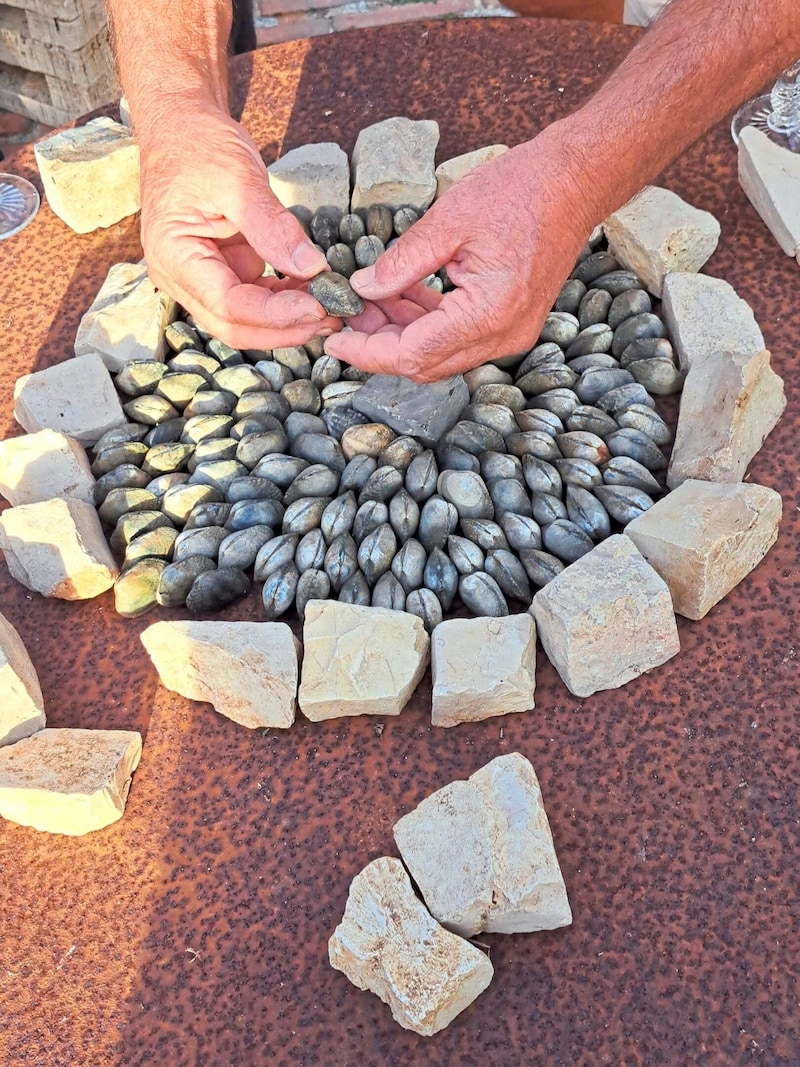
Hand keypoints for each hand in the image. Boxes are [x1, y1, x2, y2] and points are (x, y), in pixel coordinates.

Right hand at [138, 104, 340, 349]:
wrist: (183, 126)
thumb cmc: (199, 143)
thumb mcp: (238, 178)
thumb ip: (273, 226)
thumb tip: (312, 268)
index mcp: (174, 256)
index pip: (228, 306)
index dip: (276, 315)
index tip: (320, 307)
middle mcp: (180, 278)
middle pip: (234, 326)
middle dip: (284, 329)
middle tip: (332, 319)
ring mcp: (201, 279)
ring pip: (245, 321)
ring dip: (288, 320)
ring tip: (331, 307)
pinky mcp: (222, 272)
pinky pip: (254, 300)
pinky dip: (285, 300)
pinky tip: (315, 292)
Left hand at [326, 123, 597, 381]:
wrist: (576, 182)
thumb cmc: (521, 190)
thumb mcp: (448, 220)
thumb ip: (401, 263)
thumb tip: (360, 291)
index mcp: (488, 313)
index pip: (413, 355)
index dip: (368, 352)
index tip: (334, 338)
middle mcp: (503, 335)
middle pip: (424, 364)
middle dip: (379, 345)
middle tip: (344, 317)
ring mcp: (511, 334)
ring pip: (439, 355)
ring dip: (401, 335)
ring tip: (366, 302)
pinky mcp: (511, 324)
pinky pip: (457, 339)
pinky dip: (426, 324)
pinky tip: (402, 297)